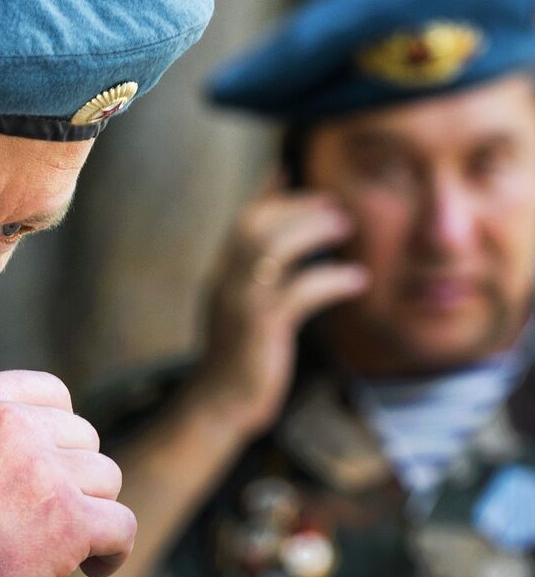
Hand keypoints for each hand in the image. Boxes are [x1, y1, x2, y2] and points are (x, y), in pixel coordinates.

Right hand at [0, 344, 134, 576]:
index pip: (48, 391)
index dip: (52, 431)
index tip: (41, 465)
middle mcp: (10, 422)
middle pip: (82, 434)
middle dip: (71, 474)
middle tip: (44, 512)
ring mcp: (43, 469)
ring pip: (106, 476)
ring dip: (89, 510)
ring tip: (60, 541)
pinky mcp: (70, 520)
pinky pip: (121, 524)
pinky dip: (111, 550)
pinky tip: (89, 566)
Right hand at [188, 186, 367, 437]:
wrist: (219, 407)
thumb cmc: (241, 364)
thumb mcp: (244, 316)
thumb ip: (257, 285)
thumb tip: (281, 261)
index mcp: (222, 277)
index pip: (242, 222)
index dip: (266, 193)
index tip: (289, 168)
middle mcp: (225, 283)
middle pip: (256, 226)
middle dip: (297, 207)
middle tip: (336, 205)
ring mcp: (240, 304)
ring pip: (272, 249)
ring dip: (312, 231)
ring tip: (346, 228)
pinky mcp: (260, 328)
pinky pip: (299, 292)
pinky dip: (331, 279)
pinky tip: (357, 280)